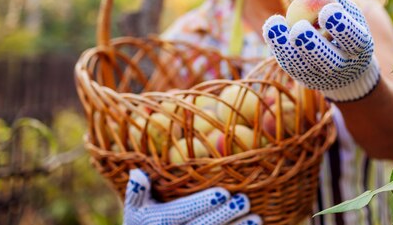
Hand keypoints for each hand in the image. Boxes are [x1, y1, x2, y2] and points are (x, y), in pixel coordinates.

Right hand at [123, 169, 261, 224]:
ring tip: (256, 218)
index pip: (179, 213)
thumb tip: (138, 173)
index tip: (223, 192)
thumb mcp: (137, 210)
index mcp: (155, 222)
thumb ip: (137, 193)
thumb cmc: (146, 222)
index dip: (200, 204)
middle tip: (245, 201)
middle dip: (223, 217)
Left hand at [263, 0, 379, 101]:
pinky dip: (279, 48)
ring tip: (273, 23)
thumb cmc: (347, 29)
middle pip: (328, 60)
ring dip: (285, 46)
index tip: (327, 11)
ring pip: (303, 66)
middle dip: (312, 45)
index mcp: (359, 47)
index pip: (353, 38)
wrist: (347, 67)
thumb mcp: (346, 11)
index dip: (341, 26)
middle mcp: (343, 66)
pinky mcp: (304, 78)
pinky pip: (289, 65)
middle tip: (297, 28)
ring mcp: (322, 76)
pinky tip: (272, 30)